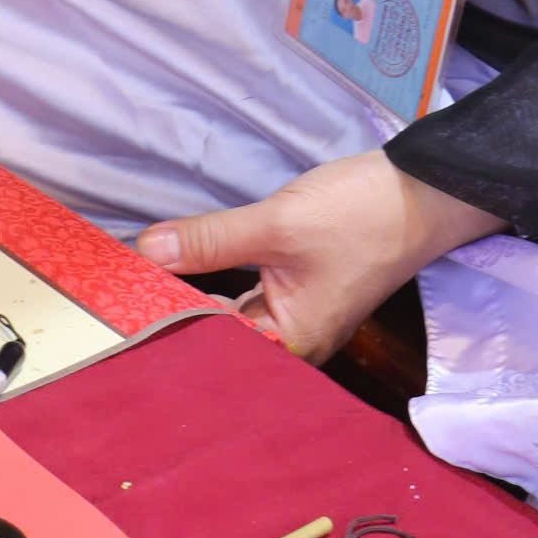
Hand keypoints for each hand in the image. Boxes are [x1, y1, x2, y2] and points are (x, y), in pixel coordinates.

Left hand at [133, 150, 506, 363]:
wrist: (423, 191)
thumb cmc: (361, 215)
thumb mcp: (277, 225)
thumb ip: (211, 240)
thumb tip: (145, 251)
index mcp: (292, 343)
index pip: (213, 346)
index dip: (164, 325)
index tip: (115, 304)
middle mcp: (293, 341)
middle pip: (218, 336)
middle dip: (171, 313)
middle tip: (114, 292)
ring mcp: (295, 316)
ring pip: (227, 315)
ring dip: (188, 295)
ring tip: (132, 280)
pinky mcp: (296, 291)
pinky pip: (243, 295)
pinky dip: (213, 281)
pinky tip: (178, 269)